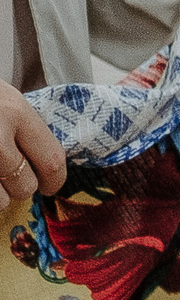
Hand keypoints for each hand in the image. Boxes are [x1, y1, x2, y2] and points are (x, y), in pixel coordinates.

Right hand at [0, 85, 65, 202]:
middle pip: (25, 185)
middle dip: (21, 187)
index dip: (54, 180)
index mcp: (16, 112)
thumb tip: (44, 162)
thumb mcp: (4, 99)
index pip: (52, 159)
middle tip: (11, 177)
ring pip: (0, 200)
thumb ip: (24, 126)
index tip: (50, 187)